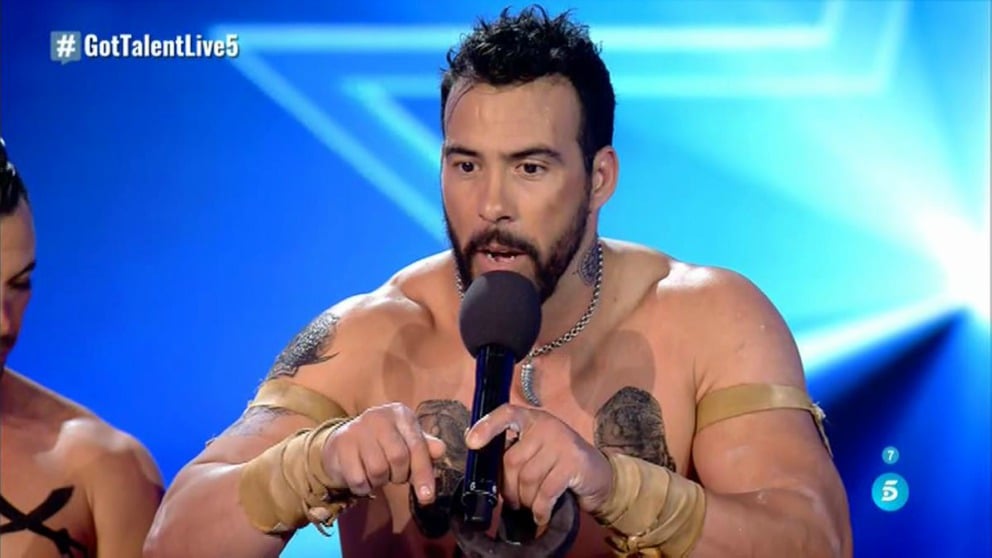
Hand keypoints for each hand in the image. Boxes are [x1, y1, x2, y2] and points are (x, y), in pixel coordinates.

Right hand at [321, 403, 446, 504]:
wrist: (341, 443)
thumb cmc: (381, 444)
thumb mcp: (406, 442)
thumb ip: (424, 448)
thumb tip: (440, 451)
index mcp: (400, 414)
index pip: (417, 446)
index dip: (424, 472)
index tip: (427, 496)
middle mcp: (379, 417)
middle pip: (398, 458)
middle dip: (399, 475)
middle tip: (393, 474)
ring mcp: (357, 429)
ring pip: (378, 470)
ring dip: (380, 481)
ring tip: (376, 472)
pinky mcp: (341, 445)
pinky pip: (359, 479)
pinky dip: (363, 487)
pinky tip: (362, 477)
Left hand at [465, 404, 612, 525]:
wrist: (599, 474)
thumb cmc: (559, 463)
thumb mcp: (536, 450)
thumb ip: (514, 452)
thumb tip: (484, 468)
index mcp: (532, 419)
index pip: (506, 414)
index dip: (487, 427)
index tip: (471, 443)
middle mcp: (546, 425)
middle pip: (512, 460)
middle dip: (509, 488)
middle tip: (514, 501)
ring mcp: (562, 442)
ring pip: (528, 478)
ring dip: (526, 500)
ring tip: (529, 506)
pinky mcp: (574, 462)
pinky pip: (546, 491)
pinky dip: (540, 509)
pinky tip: (541, 515)